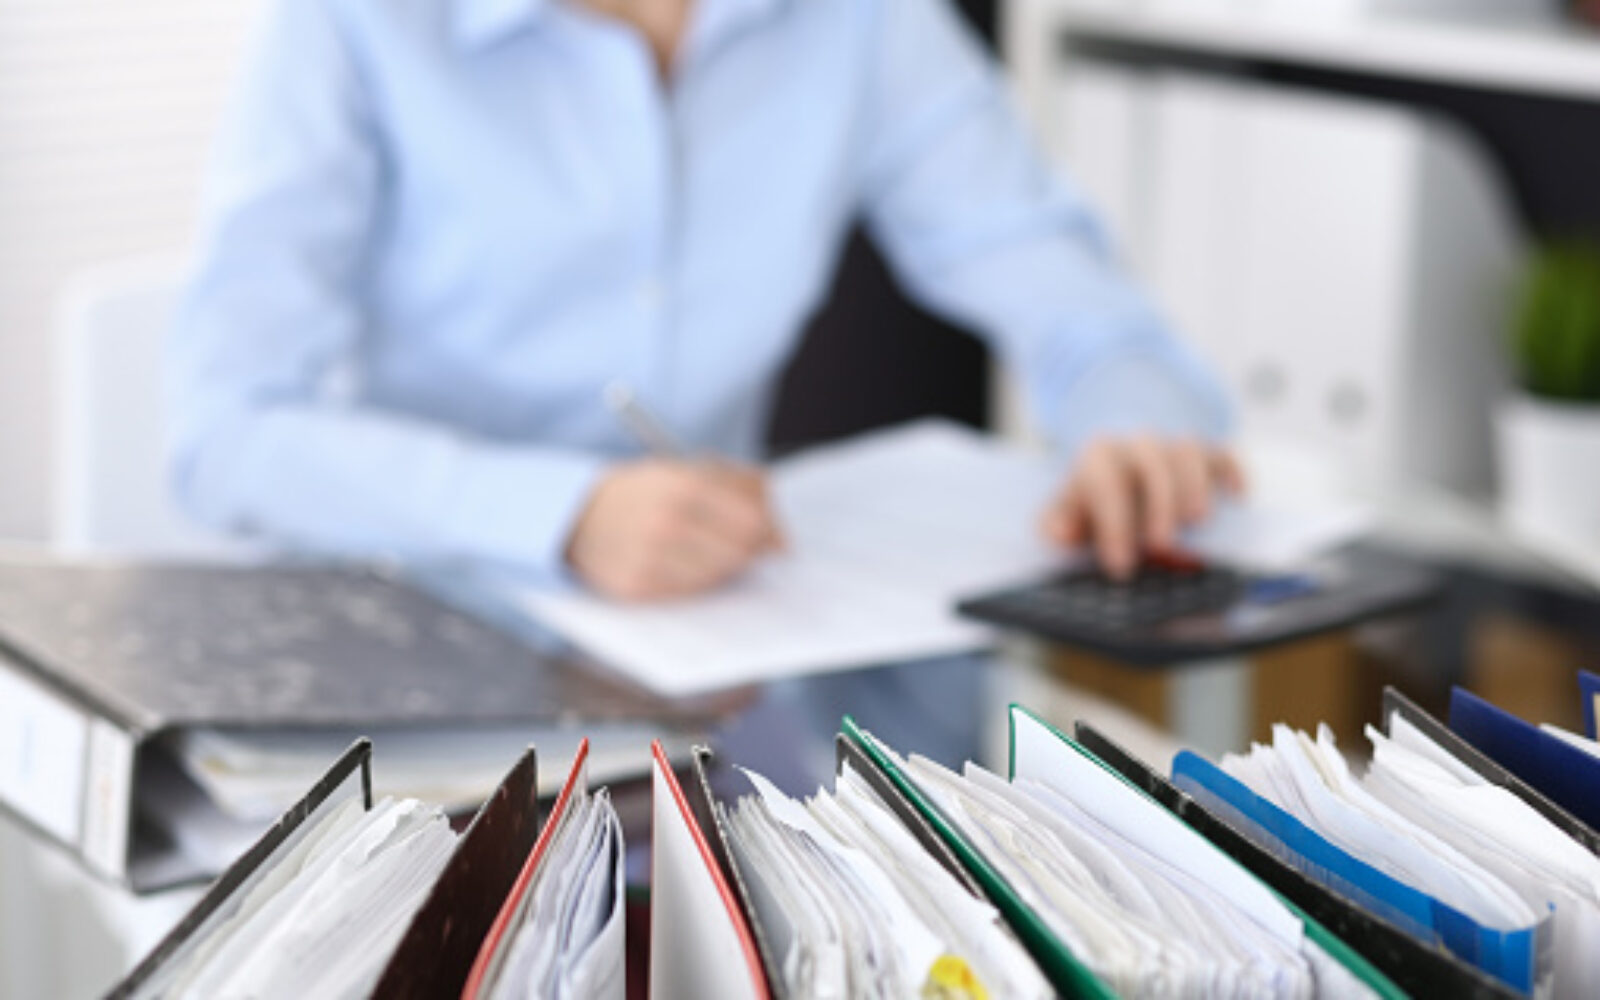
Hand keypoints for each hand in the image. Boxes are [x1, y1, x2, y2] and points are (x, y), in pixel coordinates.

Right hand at [566, 459, 784, 600]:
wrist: (577, 515)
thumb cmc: (644, 492)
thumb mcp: (687, 469)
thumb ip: (740, 485)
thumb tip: (781, 531)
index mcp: (682, 485)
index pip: (752, 519)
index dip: (771, 531)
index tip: (777, 538)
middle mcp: (665, 522)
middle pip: (740, 552)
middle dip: (751, 552)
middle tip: (748, 549)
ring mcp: (649, 557)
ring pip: (718, 576)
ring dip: (724, 568)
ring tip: (707, 552)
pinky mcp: (636, 587)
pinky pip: (690, 594)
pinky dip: (697, 583)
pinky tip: (685, 566)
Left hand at [1041, 436, 1243, 578]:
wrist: (1118, 469)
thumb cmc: (1093, 502)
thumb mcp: (1066, 512)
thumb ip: (1056, 524)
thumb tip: (1061, 533)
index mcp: (1100, 457)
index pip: (1106, 483)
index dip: (1114, 525)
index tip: (1120, 566)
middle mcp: (1138, 446)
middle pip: (1151, 462)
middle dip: (1158, 504)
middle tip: (1160, 546)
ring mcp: (1174, 448)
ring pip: (1188, 452)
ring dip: (1194, 486)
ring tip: (1196, 522)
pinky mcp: (1207, 455)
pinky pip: (1222, 455)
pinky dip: (1230, 473)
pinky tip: (1236, 497)